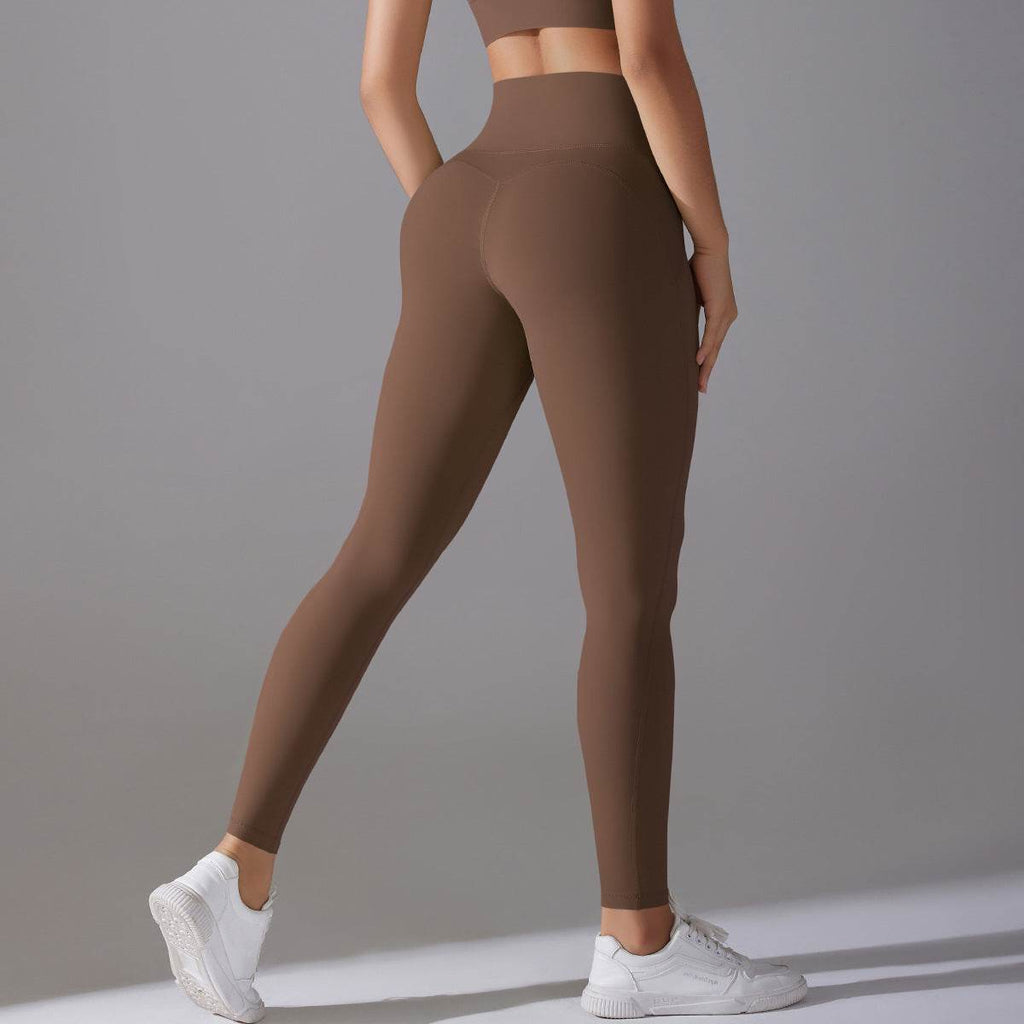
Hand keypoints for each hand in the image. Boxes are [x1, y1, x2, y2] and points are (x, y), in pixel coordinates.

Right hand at [689, 250, 737, 393]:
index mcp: (723, 314)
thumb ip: (692, 308)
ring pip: (714, 346)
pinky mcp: (719, 308)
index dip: (707, 360)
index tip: (700, 377)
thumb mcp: (694, 293)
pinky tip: (698, 361)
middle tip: (701, 389)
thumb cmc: (701, 266)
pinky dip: (705, 348)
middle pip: (716, 349)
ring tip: (700, 383)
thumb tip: (679, 317)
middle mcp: (728, 316)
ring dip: (706, 366)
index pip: (714, 343)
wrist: (711, 249)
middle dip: (707, 370)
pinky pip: (711, 334)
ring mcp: (726, 314)